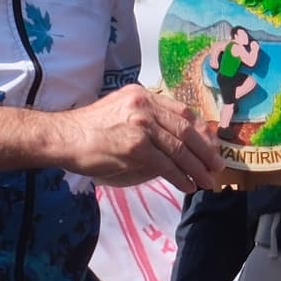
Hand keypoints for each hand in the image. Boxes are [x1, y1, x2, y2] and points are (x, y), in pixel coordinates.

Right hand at [57, 86, 220, 189]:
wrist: (63, 137)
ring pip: (179, 148)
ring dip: (197, 167)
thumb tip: (173, 143)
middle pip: (186, 129)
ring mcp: (140, 124)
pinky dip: (180, 176)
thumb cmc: (88, 130)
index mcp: (142, 95)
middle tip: (217, 165)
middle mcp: (144, 105)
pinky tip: (187, 185)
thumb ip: (145, 121)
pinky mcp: (135, 146)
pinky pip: (166, 164)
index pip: (181, 111)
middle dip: (205, 150)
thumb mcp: (120, 113)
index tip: (211, 145)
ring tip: (207, 180)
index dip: (201, 130)